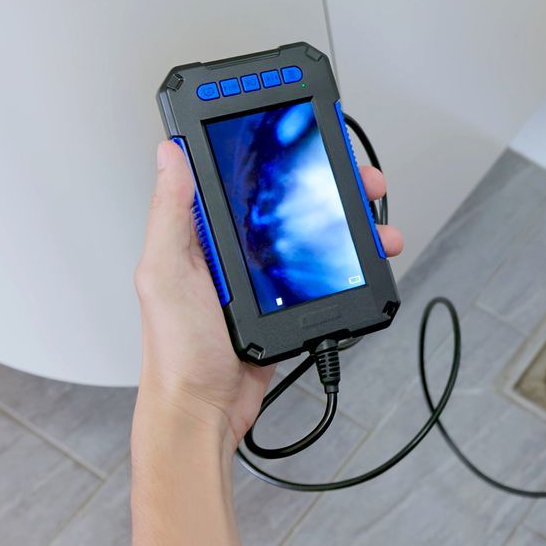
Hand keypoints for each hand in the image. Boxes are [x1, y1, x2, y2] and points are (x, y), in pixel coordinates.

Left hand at [134, 140, 403, 442]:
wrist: (205, 412)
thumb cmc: (176, 351)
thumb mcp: (166, 272)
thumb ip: (172, 212)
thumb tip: (168, 152)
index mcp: (202, 231)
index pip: (241, 171)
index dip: (276, 147)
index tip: (307, 134)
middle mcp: (233, 246)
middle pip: (290, 197)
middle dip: (332, 183)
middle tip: (360, 181)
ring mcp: (263, 274)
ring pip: (315, 232)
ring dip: (352, 224)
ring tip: (378, 227)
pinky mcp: (287, 300)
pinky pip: (324, 270)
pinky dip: (352, 262)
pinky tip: (367, 259)